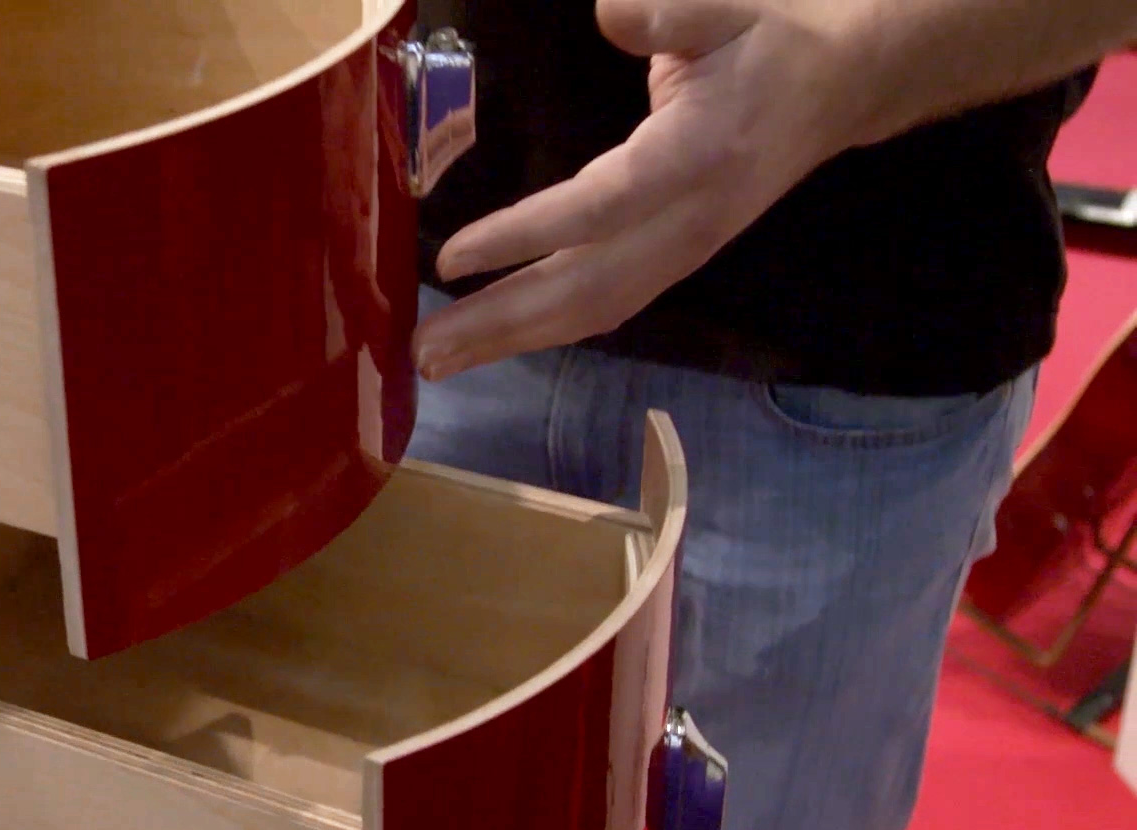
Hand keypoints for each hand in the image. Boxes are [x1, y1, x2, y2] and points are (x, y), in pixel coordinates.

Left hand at [413, 0, 866, 379]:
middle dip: (500, 322)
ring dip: (512, 339)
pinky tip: (490, 340)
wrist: (843, 84)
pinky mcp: (675, 261)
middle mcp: (691, 220)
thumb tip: (610, 11)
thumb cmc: (774, 38)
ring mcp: (685, 250)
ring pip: (592, 310)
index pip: (602, 207)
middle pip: (587, 288)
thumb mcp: (730, 5)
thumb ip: (671, 10)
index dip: (527, 235)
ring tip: (436, 359)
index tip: (452, 257)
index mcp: (700, 154)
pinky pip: (603, 306)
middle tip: (422, 349)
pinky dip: (543, 329)